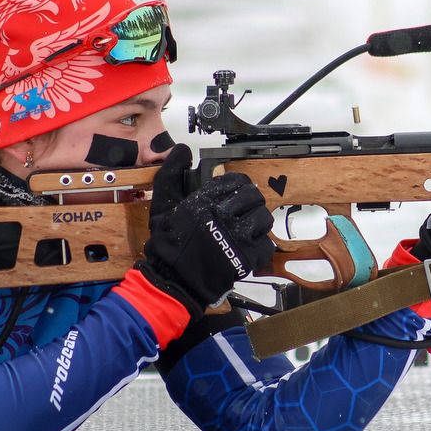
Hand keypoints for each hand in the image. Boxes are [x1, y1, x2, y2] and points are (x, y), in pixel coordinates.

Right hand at [136, 144, 274, 311]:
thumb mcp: (163, 204)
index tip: (236, 193)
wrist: (173, 280)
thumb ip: (171, 174)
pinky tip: (249, 246)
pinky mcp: (247, 257)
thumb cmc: (168, 244)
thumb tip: (180, 150)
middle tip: (243, 210)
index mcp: (205, 200)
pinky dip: (261, 245)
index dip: (239, 185)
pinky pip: (266, 243)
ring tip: (247, 228)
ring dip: (257, 222)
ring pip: (263, 217)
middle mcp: (223, 215)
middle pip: (253, 196)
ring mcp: (237, 237)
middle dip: (250, 201)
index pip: (236, 180)